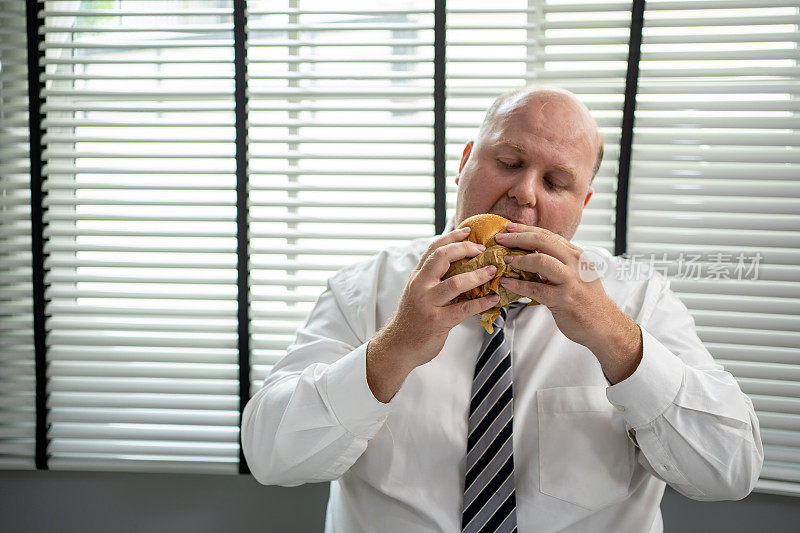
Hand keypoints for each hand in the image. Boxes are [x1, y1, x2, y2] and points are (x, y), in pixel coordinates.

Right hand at [374, 227, 500, 370]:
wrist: (399, 345)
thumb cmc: (413, 318)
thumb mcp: (418, 292)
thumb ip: (432, 277)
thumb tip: (458, 262)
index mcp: (417, 276)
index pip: (433, 248)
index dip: (451, 237)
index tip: (468, 231)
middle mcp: (420, 285)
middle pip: (442, 257)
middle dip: (465, 249)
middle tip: (483, 250)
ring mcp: (428, 303)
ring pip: (455, 283)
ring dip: (478, 275)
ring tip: (492, 271)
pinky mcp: (436, 321)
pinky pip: (464, 309)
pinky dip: (481, 303)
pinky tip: (493, 299)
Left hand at [493, 223, 638, 361]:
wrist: (604, 324)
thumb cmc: (586, 299)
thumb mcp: (576, 273)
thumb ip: (558, 262)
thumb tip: (530, 253)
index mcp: (577, 255)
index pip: (549, 235)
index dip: (527, 230)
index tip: (509, 227)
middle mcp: (575, 263)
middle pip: (543, 242)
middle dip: (519, 238)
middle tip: (501, 239)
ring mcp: (571, 281)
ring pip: (541, 261)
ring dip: (519, 259)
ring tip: (505, 260)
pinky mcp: (565, 299)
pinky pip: (537, 289)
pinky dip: (518, 286)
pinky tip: (507, 283)